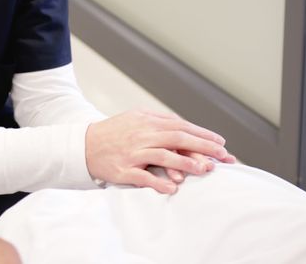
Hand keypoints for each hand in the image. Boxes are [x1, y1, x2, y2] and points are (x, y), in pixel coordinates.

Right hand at [85, 110, 234, 193]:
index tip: (220, 143)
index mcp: (146, 121)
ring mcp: (132, 152)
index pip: (180, 126)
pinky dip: (159, 182)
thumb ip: (158, 120)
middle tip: (222, 156)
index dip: (202, 134)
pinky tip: (173, 187)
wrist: (83, 145)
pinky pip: (143, 177)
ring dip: (185, 163)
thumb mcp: (135, 118)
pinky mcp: (123, 170)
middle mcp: (141, 134)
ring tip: (204, 169)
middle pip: (177, 138)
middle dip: (203, 147)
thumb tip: (184, 126)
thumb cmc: (113, 133)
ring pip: (162, 156)